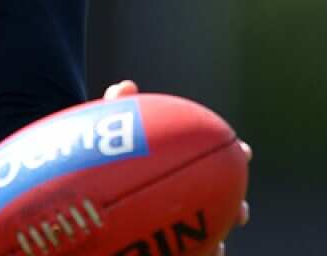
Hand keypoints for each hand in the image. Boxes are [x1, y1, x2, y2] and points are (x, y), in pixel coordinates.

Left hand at [102, 80, 251, 253]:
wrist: (82, 191)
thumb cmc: (99, 154)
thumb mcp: (103, 131)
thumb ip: (116, 111)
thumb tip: (126, 87)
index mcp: (178, 166)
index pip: (214, 161)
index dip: (233, 156)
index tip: (244, 152)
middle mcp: (182, 196)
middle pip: (220, 204)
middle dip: (235, 208)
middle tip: (241, 209)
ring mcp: (176, 222)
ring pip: (205, 235)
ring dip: (215, 240)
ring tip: (219, 245)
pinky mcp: (161, 243)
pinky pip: (179, 252)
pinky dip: (191, 253)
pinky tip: (192, 255)